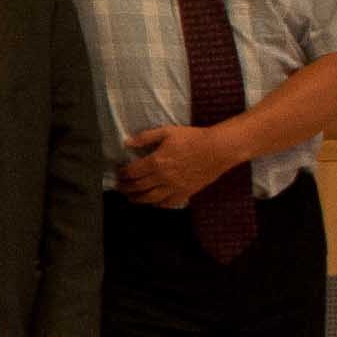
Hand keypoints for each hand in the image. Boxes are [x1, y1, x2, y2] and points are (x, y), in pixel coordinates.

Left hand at [116, 124, 234, 209]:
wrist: (218, 149)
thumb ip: (146, 137)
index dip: (122, 174)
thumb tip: (128, 143)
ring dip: (138, 199)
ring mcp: (175, 187)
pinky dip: (158, 205)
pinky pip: (169, 203)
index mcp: (156, 162)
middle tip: (120, 187)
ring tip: (131, 198)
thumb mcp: (167, 132)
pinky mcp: (187, 192)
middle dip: (126, 188)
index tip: (118, 173)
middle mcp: (163, 177)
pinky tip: (154, 203)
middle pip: (138, 187)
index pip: (132, 172)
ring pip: (150, 198)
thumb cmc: (193, 138)